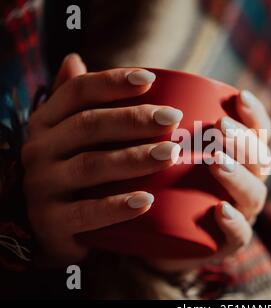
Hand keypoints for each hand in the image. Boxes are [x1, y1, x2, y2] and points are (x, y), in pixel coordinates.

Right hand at [22, 54, 183, 264]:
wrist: (52, 228)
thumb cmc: (75, 174)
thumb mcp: (72, 138)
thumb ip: (77, 104)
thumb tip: (74, 58)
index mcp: (47, 123)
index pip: (77, 92)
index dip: (112, 82)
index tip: (151, 79)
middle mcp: (38, 150)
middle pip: (88, 125)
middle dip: (134, 119)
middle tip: (173, 118)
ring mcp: (41, 186)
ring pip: (91, 165)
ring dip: (134, 158)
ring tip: (171, 154)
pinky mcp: (50, 223)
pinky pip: (86, 213)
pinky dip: (117, 207)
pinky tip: (147, 201)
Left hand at [147, 90, 270, 271]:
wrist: (157, 240)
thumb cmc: (164, 186)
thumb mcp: (162, 153)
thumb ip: (158, 124)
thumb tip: (129, 78)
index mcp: (241, 160)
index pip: (258, 134)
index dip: (255, 115)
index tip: (240, 96)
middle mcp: (246, 185)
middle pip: (259, 161)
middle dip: (244, 141)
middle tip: (220, 126)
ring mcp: (241, 215)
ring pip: (253, 195)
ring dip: (238, 176)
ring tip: (217, 162)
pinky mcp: (227, 245)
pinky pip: (239, 236)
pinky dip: (233, 223)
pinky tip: (221, 210)